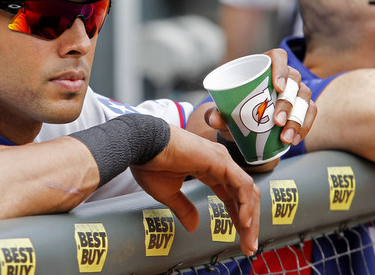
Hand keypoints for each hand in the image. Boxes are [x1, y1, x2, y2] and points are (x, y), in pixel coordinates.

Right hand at [130, 125, 260, 256]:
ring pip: (247, 190)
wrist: (141, 144)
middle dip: (249, 222)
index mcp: (207, 168)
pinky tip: (243, 221)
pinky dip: (245, 204)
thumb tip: (193, 227)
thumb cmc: (149, 163)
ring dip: (251, 217)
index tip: (241, 239)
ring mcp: (221, 159)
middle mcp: (219, 162)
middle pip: (244, 195)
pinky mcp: (219, 160)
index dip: (237, 217)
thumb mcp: (168, 193)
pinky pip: (242, 184)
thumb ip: (184, 208)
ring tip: (248, 239)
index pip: (232, 195)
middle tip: (249, 247)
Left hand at [206, 48, 316, 145]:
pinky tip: (294, 139)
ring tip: (285, 137)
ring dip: (297, 119)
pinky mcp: (302, 106)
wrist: (240, 121)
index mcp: (263, 66)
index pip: (278, 57)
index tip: (278, 87)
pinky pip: (309, 113)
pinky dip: (304, 127)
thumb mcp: (222, 109)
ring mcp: (295, 90)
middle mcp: (284, 75)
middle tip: (277, 122)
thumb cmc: (232, 106)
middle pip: (294, 81)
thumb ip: (214, 113)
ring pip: (304, 98)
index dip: (281, 69)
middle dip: (287, 103)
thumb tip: (215, 119)